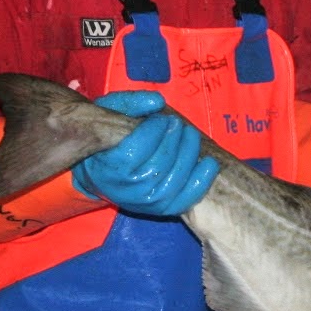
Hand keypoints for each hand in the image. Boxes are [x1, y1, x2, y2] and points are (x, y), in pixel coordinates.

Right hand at [73, 91, 219, 216]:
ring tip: (190, 135)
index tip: (161, 119)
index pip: (135, 150)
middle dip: (173, 141)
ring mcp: (142, 203)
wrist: (99, 169)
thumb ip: (130, 102)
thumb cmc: (107, 137)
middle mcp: (123, 191)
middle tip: (177, 124)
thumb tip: (157, 101)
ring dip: (188, 155)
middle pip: (156, 167)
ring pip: (172, 183)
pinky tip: (210, 164)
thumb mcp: (109, 112)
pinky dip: (200, 183)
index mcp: (106, 167)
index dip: (154, 131)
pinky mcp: (158, 209)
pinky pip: (183, 201)